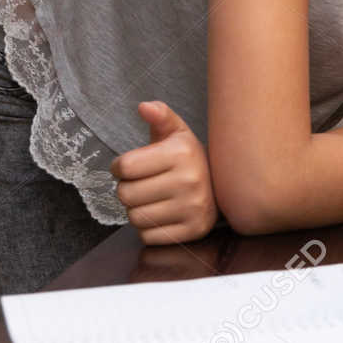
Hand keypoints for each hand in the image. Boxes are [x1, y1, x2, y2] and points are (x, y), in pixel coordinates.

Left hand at [111, 101, 218, 244]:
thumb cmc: (187, 159)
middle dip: (128, 189)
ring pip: (135, 217)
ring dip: (138, 209)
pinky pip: (148, 236)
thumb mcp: (176, 133)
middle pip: (125, 194)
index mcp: (182, 153)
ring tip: (154, 199)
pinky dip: (150, 228)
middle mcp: (190, 180)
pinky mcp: (192, 231)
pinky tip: (164, 214)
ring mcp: (193, 208)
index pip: (124, 167)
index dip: (120, 166)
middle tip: (144, 183)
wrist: (221, 186)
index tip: (132, 166)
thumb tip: (143, 106)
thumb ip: (159, 116)